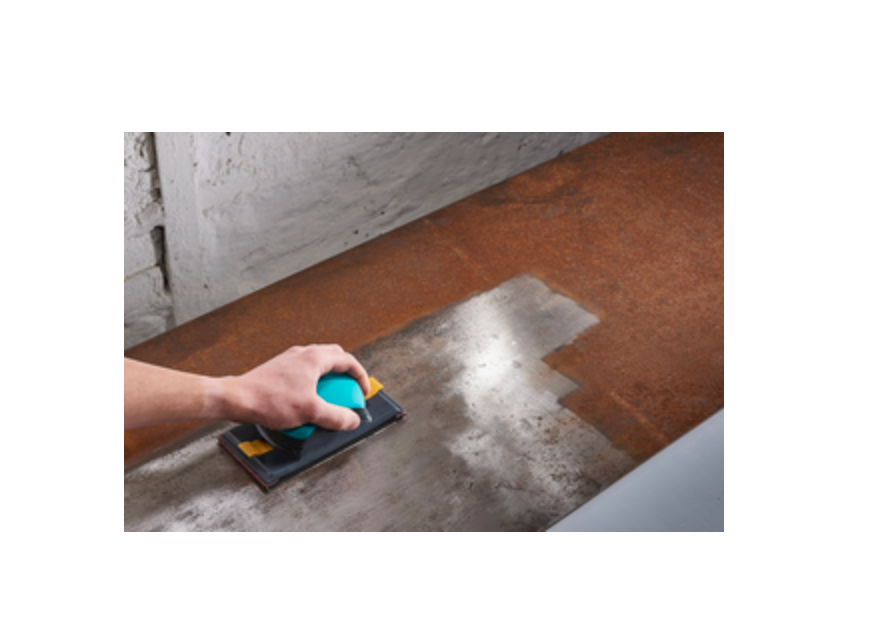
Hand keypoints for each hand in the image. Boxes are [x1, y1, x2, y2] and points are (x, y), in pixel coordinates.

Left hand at [215, 345, 370, 431]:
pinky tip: (307, 403)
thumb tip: (352, 420)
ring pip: (318, 365)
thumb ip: (336, 416)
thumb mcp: (311, 412)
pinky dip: (313, 385)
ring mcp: (290, 360)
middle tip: (349, 392)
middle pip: (334, 358)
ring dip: (328, 380)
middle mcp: (303, 354)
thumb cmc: (270, 400)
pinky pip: (304, 374)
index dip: (361, 377)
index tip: (363, 393)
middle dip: (346, 376)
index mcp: (314, 358)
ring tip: (329, 400)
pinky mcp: (279, 369)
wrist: (237, 399)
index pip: (348, 361)